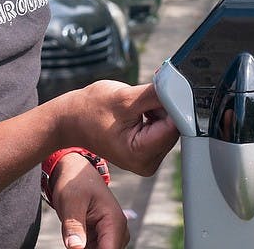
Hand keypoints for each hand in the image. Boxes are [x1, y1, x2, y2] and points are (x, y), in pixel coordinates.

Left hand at [48, 153, 127, 248]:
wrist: (74, 171)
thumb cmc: (74, 182)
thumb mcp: (70, 202)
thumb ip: (73, 226)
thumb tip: (75, 248)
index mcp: (114, 221)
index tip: (78, 246)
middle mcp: (117, 230)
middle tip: (72, 238)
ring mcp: (109, 234)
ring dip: (85, 247)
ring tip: (73, 232)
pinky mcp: (100, 236)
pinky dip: (82, 247)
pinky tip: (74, 237)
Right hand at [61, 79, 179, 176]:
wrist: (71, 120)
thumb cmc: (90, 110)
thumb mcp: (124, 98)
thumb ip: (157, 96)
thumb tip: (182, 91)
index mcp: (141, 155)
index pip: (173, 126)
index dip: (171, 105)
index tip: (162, 90)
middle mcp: (148, 163)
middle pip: (173, 127)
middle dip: (162, 108)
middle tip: (139, 99)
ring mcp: (148, 158)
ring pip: (169, 126)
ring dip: (157, 110)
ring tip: (133, 108)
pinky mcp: (148, 151)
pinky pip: (162, 128)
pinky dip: (153, 115)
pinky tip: (136, 113)